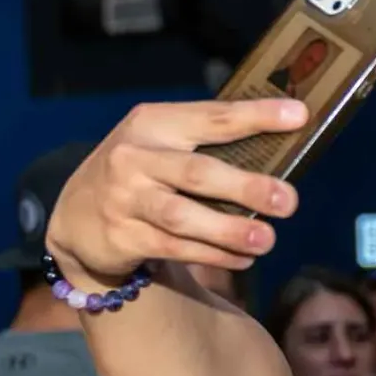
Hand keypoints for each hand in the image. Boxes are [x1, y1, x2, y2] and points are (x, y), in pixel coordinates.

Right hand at [44, 99, 308, 284]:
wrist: (78, 214)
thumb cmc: (143, 173)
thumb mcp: (163, 144)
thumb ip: (209, 143)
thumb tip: (282, 146)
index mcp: (153, 123)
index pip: (212, 117)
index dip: (255, 116)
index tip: (298, 116)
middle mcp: (135, 157)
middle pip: (197, 172)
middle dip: (246, 186)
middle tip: (288, 200)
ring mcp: (125, 198)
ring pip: (183, 216)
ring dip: (229, 231)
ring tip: (268, 240)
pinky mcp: (123, 236)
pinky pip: (176, 248)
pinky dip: (214, 256)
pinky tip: (244, 259)